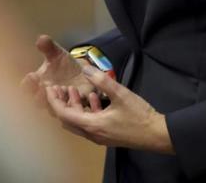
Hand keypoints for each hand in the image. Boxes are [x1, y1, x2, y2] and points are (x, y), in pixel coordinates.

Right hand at [20, 35, 94, 111]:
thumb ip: (48, 48)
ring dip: (57, 99)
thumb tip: (41, 38)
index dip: (27, 84)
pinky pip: (73, 108)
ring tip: (61, 88)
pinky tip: (78, 93)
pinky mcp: (75, 107)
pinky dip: (74, 101)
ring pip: (54, 108)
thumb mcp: (57, 54)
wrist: (82, 74)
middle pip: (39, 101)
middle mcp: (46, 96)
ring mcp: (60, 103)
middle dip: (40, 96)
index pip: (27, 87)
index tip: (32, 76)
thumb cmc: (64, 65)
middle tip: (43, 87)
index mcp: (38, 83)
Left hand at [45, 66, 173, 153]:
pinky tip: (93, 96)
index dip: (54, 101)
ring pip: (79, 121)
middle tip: (57, 88)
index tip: (48, 88)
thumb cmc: (139, 116)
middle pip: (68, 120)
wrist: (157, 134)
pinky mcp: (107, 134)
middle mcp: (92, 134)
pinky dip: (87, 110)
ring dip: (74, 106)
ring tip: (72, 89)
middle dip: (61, 103)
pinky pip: (90, 122)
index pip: (64, 115)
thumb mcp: (121, 94)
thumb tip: (85, 68)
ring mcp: (100, 136)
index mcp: (92, 125)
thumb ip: (101, 80)